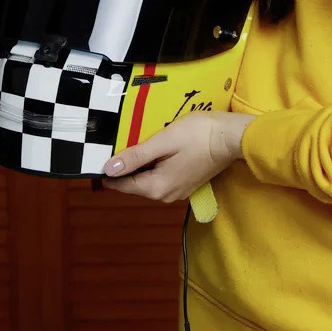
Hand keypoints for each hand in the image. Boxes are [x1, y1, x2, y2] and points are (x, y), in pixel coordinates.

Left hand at [102, 111, 255, 202]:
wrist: (232, 138)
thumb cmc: (197, 135)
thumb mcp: (163, 141)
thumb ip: (135, 156)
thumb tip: (107, 169)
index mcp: (156, 187)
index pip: (121, 184)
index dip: (108, 171)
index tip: (99, 156)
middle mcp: (165, 195)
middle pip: (135, 184)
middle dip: (125, 168)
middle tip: (117, 145)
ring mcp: (178, 191)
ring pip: (148, 181)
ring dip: (140, 167)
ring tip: (135, 145)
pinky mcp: (187, 184)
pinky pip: (161, 178)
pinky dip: (154, 167)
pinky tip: (155, 152)